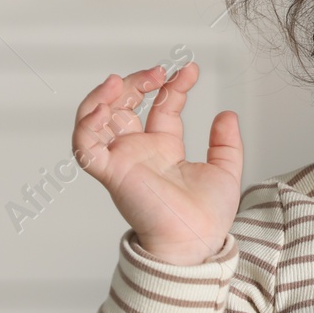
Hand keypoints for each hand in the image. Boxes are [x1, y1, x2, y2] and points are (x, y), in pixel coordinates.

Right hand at [72, 62, 243, 265]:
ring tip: (122, 81)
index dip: (172, 86)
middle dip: (137, 82)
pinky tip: (104, 106)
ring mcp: (122, 160)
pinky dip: (87, 124)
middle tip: (159, 72)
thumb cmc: (206, 217)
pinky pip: (85, 146)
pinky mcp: (111, 172)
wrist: (197, 242)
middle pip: (124, 106)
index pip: (160, 108)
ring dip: (103, 96)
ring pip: (96, 120)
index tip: (190, 70)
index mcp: (163, 149)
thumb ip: (225, 143)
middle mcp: (139, 152)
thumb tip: (227, 115)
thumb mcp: (224, 170)